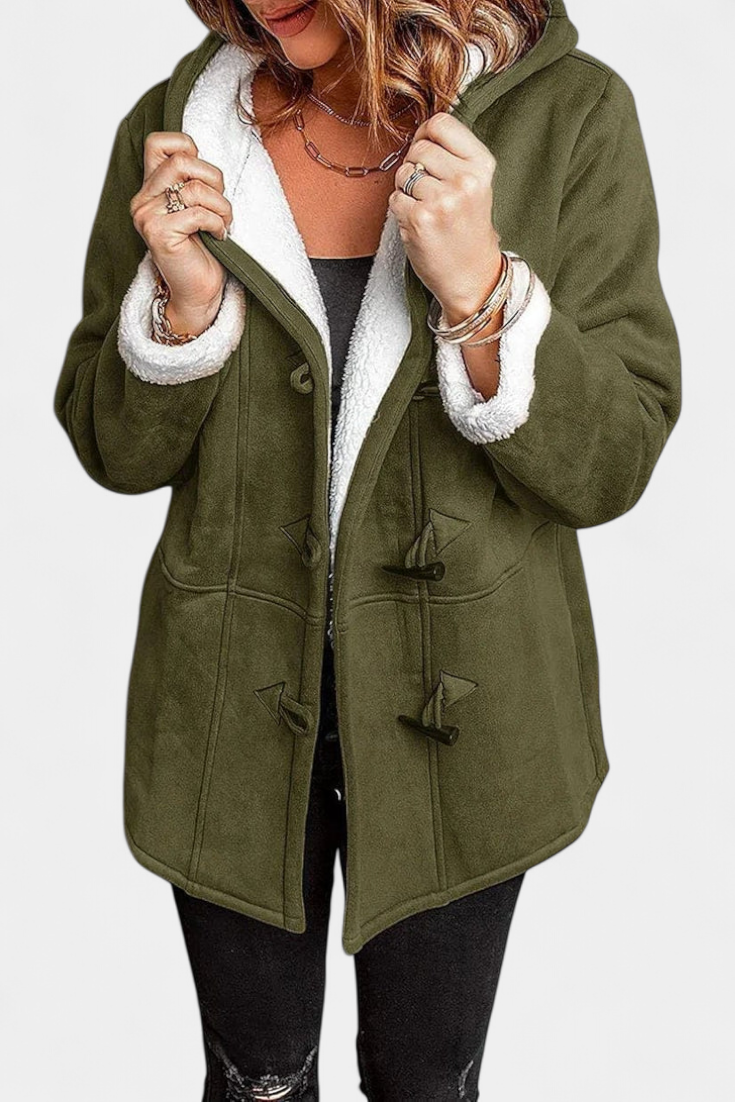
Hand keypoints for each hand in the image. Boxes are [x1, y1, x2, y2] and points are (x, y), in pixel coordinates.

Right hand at [130, 132, 233, 334]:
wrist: (197, 293)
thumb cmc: (202, 251)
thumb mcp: (197, 207)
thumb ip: (192, 180)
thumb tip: (201, 153)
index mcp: (150, 189)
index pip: (158, 142)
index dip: (188, 148)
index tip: (204, 178)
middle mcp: (142, 200)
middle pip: (182, 161)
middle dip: (214, 180)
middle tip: (221, 205)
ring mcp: (147, 217)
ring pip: (194, 188)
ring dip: (221, 206)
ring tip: (223, 223)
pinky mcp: (159, 234)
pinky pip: (198, 213)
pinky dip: (217, 224)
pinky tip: (219, 237)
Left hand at [388, 111, 502, 318]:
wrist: (472, 276)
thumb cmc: (469, 229)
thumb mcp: (475, 184)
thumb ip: (453, 155)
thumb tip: (421, 131)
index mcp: (481, 165)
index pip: (441, 124)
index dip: (426, 134)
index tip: (427, 151)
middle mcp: (465, 180)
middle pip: (419, 149)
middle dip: (414, 166)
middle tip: (428, 190)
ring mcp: (442, 200)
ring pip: (403, 174)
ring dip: (406, 190)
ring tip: (426, 208)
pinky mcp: (420, 220)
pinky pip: (395, 199)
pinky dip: (401, 210)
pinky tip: (419, 224)